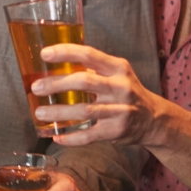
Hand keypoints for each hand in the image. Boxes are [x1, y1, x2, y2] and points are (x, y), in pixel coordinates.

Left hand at [29, 44, 159, 146]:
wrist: (154, 119)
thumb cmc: (127, 92)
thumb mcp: (117, 74)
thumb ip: (93, 69)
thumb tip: (57, 65)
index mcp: (118, 68)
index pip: (89, 55)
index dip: (66, 52)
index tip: (44, 54)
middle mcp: (120, 87)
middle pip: (84, 82)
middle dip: (56, 84)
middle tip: (36, 87)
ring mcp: (120, 110)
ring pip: (84, 110)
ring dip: (58, 112)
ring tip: (40, 112)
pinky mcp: (116, 131)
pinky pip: (89, 136)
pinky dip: (71, 138)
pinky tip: (56, 136)